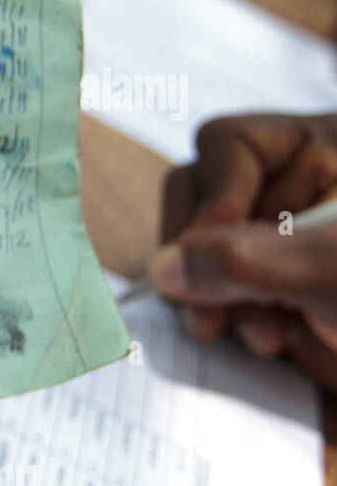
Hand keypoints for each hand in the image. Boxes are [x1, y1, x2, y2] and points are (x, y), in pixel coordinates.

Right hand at [151, 113, 336, 394]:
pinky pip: (238, 284)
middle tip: (212, 316)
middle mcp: (313, 181)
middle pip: (212, 193)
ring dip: (224, 295)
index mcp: (334, 148)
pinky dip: (244, 314)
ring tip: (260, 336)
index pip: (231, 145)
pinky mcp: (301, 282)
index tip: (201, 263)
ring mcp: (301, 233)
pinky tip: (274, 340)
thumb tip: (164, 267)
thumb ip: (250, 263)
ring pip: (216, 245)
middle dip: (207, 257)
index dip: (210, 200)